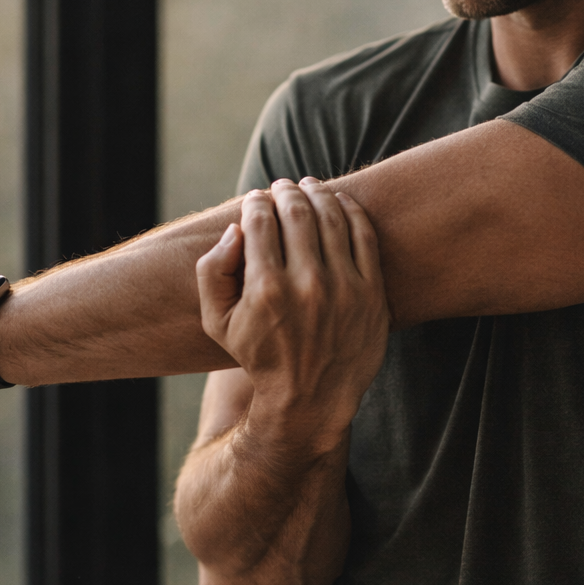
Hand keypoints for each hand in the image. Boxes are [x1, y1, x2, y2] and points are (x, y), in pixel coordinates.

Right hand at [196, 179, 388, 452]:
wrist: (312, 397)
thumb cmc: (260, 355)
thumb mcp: (217, 322)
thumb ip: (212, 272)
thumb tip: (235, 229)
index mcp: (266, 289)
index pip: (261, 221)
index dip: (256, 202)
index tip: (256, 199)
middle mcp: (307, 286)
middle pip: (297, 213)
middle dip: (286, 192)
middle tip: (282, 187)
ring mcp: (344, 288)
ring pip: (332, 217)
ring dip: (318, 193)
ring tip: (309, 187)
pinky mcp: (372, 293)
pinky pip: (364, 235)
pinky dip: (350, 211)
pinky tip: (339, 203)